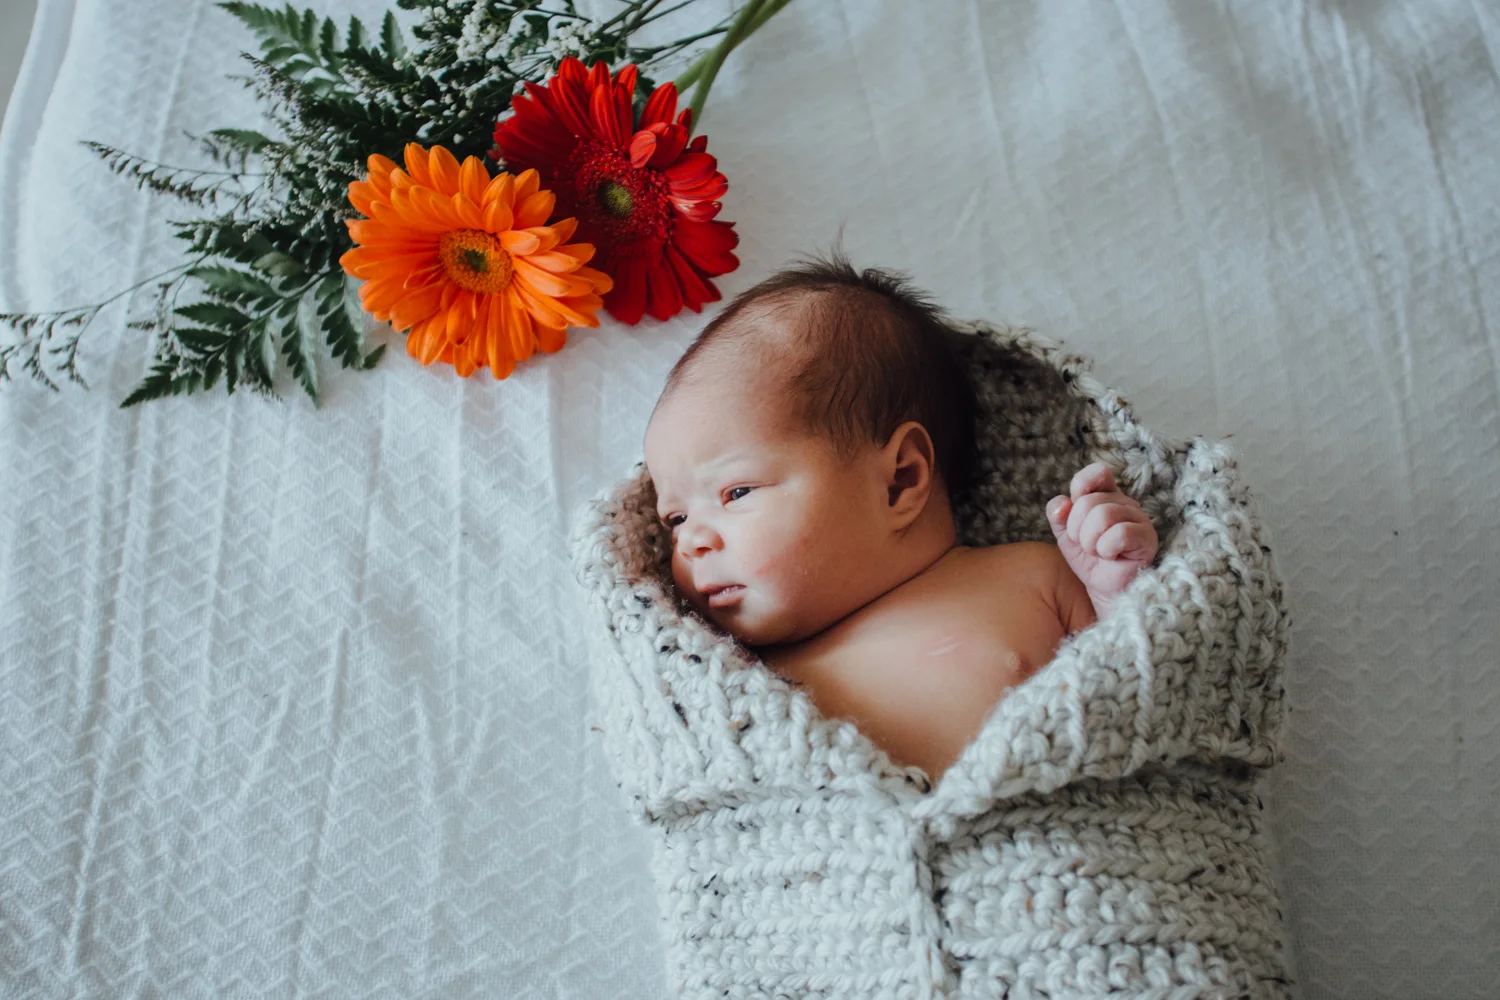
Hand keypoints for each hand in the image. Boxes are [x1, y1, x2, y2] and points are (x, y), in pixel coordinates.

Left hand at [1045, 462, 1157, 610]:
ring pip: (1103, 516)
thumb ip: (1058, 514)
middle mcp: (1125, 502)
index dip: (1081, 487)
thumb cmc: (1089, 558)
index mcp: (1106, 495)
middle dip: (1077, 530)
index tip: (1074, 510)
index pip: (1097, 473)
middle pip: (1088, 502)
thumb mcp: (1065, 534)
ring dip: (1090, 542)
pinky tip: (1111, 556)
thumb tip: (1062, 504)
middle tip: (1087, 544)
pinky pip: (1120, 534)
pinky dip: (1106, 549)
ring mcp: (1139, 519)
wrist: (1104, 589)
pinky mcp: (1147, 538)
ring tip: (1098, 552)